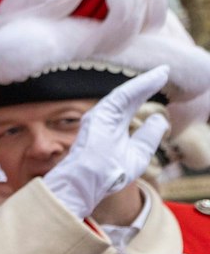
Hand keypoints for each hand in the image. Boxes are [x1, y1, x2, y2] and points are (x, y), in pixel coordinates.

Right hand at [41, 66, 169, 219]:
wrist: (90, 181)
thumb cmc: (110, 172)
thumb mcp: (138, 154)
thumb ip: (148, 136)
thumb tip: (160, 119)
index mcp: (112, 129)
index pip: (131, 108)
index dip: (145, 96)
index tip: (160, 85)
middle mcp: (106, 119)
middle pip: (130, 98)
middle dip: (147, 85)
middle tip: (163, 72)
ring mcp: (101, 115)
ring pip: (127, 93)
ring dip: (145, 82)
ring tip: (162, 72)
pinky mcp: (101, 113)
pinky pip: (124, 95)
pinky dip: (139, 86)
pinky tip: (153, 79)